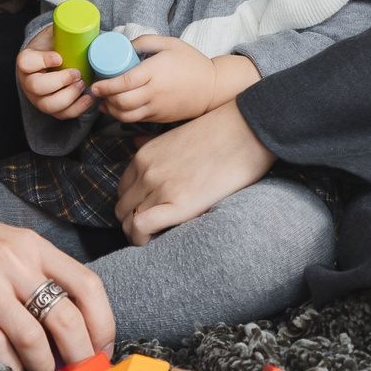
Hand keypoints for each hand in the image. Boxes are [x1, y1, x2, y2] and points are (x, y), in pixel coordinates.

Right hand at [0, 191, 115, 370]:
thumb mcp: (5, 244)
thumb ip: (34, 274)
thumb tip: (65, 324)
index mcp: (33, 246)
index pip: (88, 286)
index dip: (103, 325)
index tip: (101, 352)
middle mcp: (13, 260)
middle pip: (66, 317)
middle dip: (80, 356)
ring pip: (31, 336)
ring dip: (44, 368)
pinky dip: (10, 367)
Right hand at [16, 24, 94, 119]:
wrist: (54, 61)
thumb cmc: (56, 46)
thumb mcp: (55, 34)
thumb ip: (65, 29)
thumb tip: (85, 23)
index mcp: (26, 61)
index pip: (26, 62)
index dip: (42, 61)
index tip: (59, 57)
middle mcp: (28, 82)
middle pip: (37, 87)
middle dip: (60, 81)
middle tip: (77, 73)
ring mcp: (38, 98)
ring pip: (48, 105)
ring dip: (69, 96)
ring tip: (83, 84)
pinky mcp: (51, 109)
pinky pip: (61, 115)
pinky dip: (77, 109)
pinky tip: (89, 98)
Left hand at [91, 36, 257, 124]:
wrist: (212, 87)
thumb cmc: (191, 62)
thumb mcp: (170, 43)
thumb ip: (145, 41)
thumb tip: (125, 46)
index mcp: (154, 72)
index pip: (124, 82)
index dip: (106, 86)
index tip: (96, 85)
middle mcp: (154, 92)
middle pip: (122, 102)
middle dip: (105, 99)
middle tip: (98, 92)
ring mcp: (157, 107)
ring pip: (126, 115)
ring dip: (111, 111)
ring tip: (104, 103)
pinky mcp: (160, 118)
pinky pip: (136, 120)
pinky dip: (123, 116)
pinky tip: (117, 109)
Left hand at [116, 99, 275, 242]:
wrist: (247, 130)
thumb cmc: (222, 134)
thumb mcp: (178, 136)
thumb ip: (158, 149)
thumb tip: (143, 148)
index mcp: (145, 155)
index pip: (123, 190)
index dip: (135, 206)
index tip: (152, 213)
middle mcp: (146, 171)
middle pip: (122, 208)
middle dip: (135, 221)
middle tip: (158, 229)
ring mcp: (160, 187)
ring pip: (128, 221)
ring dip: (140, 234)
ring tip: (163, 236)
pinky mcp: (178, 203)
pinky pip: (140, 228)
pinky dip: (144, 239)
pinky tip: (162, 239)